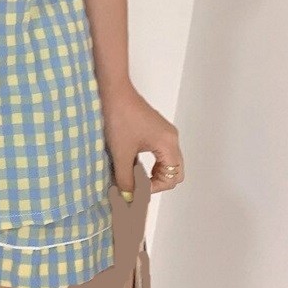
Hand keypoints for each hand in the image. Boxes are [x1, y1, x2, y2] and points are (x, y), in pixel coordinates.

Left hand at [100, 82, 184, 199]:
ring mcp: (164, 131)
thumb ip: (126, 178)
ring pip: (167, 160)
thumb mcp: (121, 153)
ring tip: (133, 174)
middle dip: (157, 181)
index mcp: (169, 144)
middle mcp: (171, 137)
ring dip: (153, 171)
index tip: (135, 189)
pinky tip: (132, 161)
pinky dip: (150, 160)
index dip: (155, 188)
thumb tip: (128, 197)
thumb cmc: (119, 118)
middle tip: (138, 185)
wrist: (112, 90)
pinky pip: (159, 150)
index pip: (173, 177)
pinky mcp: (154, 126)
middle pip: (174, 170)